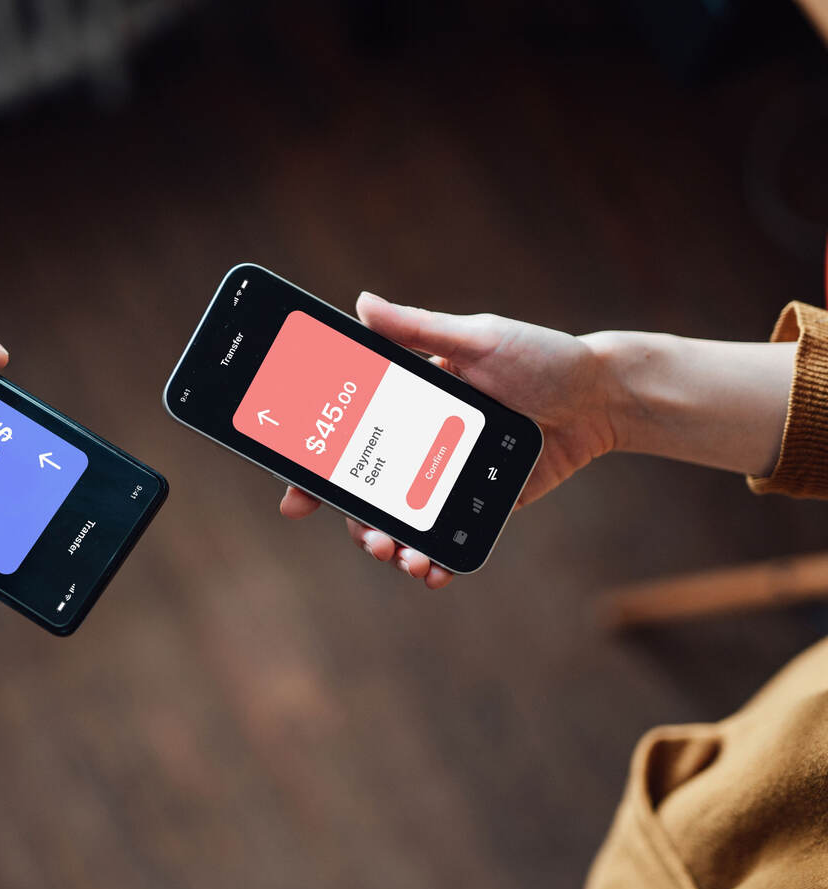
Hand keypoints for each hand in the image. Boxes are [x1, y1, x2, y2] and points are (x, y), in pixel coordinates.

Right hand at [280, 291, 616, 588]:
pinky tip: (434, 574)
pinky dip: (437, 562)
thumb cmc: (542, 357)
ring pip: (405, 520)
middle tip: (369, 539)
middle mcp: (423, 442)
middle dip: (357, 523)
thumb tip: (362, 304)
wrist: (603, 397)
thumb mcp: (477, 338)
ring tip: (405, 559)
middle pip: (370, 491)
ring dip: (394, 546)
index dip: (316, 466)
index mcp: (410, 402)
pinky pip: (452, 538)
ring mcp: (451, 476)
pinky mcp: (483, 504)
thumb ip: (418, 330)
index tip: (295, 495)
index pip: (350, 436)